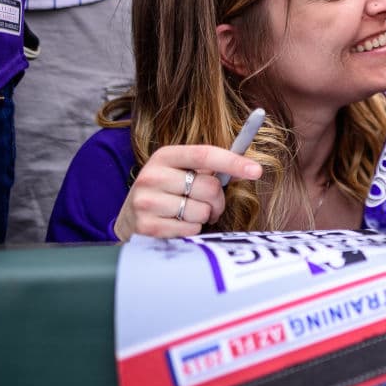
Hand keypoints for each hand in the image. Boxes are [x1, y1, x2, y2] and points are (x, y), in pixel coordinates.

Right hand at [113, 144, 262, 240]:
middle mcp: (152, 175)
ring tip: (186, 215)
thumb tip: (249, 167)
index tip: (256, 170)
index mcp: (164, 156)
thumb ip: (208, 169)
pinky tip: (176, 226)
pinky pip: (191, 230)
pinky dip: (192, 231)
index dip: (233, 162)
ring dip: (203, 217)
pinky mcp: (147, 227)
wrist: (129, 222)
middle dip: (217, 201)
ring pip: (202, 211)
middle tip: (209, 205)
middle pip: (209, 187)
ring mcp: (146, 202)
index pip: (204, 154)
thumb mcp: (179, 173)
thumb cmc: (167, 195)